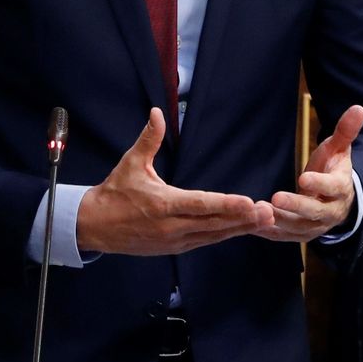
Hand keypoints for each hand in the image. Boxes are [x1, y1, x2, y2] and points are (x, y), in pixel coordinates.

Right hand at [77, 108, 273, 253]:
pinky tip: (242, 228)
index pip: (200, 204)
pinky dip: (224, 235)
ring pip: (213, 235)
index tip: (248, 202)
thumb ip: (149, 139)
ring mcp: (173, 241)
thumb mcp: (131, 163)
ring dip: (239, 228)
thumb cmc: (115, 192)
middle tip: (268, 212)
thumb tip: (157, 113)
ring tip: (264, 221)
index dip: (226, 204)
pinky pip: (205, 241)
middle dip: (242, 219)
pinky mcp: (174, 248)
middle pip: (213, 223)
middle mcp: (171, 226)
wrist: (94, 227)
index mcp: (162, 204)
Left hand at [258, 104, 362, 242]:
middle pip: (314, 211)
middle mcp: (331, 211)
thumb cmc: (333, 169)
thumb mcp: (338, 149)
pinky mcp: (301, 235)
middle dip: (296, 205)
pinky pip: (285, 236)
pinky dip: (270, 232)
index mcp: (341, 188)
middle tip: (276, 197)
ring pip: (298, 227)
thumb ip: (345, 131)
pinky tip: (253, 225)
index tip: (303, 177)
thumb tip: (358, 108)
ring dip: (279, 220)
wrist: (336, 201)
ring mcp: (316, 226)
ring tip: (260, 210)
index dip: (319, 183)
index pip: (332, 187)